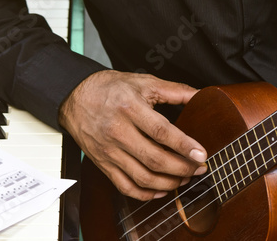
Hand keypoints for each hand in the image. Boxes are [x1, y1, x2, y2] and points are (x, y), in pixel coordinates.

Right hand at [59, 70, 207, 200]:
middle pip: (154, 159)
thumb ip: (174, 90)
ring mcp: (109, 151)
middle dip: (182, 168)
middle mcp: (117, 131)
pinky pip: (125, 186)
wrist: (75, 98)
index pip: (161, 132)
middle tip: (199, 168)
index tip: (202, 154)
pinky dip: (146, 194)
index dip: (184, 145)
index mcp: (129, 108)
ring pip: (142, 177)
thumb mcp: (143, 82)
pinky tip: (161, 190)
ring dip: (169, 183)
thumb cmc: (110, 88)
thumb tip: (200, 96)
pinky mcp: (103, 164)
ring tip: (185, 178)